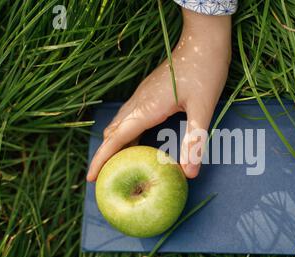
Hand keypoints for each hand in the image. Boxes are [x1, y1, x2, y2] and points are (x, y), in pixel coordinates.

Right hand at [86, 8, 231, 181]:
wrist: (202, 40)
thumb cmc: (204, 70)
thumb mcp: (203, 108)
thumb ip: (194, 140)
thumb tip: (189, 173)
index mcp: (146, 108)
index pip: (116, 139)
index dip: (102, 159)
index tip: (90, 178)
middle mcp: (139, 102)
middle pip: (113, 133)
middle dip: (105, 156)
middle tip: (105, 179)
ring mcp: (142, 96)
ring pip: (119, 124)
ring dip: (115, 145)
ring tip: (118, 166)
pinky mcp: (148, 93)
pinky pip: (129, 118)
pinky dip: (126, 135)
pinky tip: (138, 144)